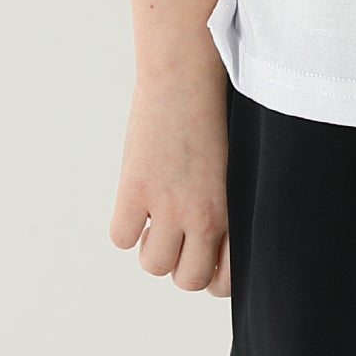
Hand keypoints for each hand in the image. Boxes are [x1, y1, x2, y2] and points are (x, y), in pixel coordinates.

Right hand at [108, 61, 232, 297]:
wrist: (186, 76)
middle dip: (181, 264)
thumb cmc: (214, 114)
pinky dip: (125, 226)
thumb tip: (211, 242)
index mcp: (233, 210)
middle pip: (188, 280)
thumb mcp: (233, 168)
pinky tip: (137, 201)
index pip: (224, 278)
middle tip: (177, 236)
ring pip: (154, 264)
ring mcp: (167, 205)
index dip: (211, 275)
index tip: (202, 257)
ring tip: (157, 217)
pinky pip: (122, 237)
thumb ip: (225, 206)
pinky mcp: (135, 190)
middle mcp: (203, 215)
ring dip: (152, 248)